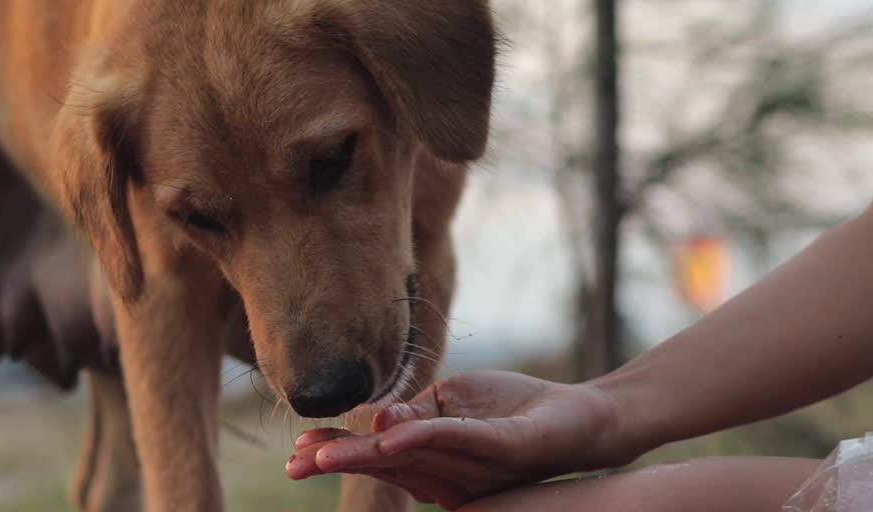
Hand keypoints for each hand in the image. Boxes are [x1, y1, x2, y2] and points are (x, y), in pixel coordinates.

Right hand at [285, 370, 633, 509]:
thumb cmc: (514, 410)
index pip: (376, 453)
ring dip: (363, 457)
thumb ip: (418, 413)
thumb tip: (376, 421)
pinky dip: (419, 439)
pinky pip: (455, 442)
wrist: (578, 418)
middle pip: (383, 465)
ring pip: (409, 459)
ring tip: (321, 455)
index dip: (337, 452)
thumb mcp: (456, 401)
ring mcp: (471, 465)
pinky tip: (387, 440)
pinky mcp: (500, 451)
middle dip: (337, 463)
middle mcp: (445, 471)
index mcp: (431, 455)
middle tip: (294, 465)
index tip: (297, 451)